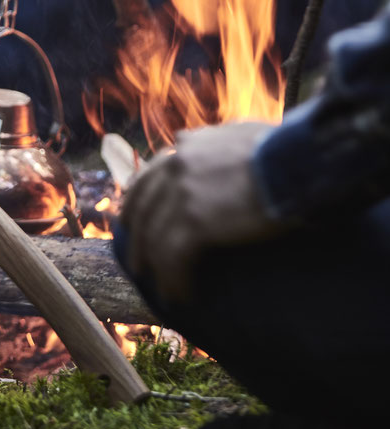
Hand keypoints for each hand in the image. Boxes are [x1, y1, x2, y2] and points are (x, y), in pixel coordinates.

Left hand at [119, 121, 282, 302]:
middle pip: (144, 207)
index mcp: (188, 146)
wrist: (296, 161)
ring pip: (155, 238)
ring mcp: (182, 193)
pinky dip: (174, 280)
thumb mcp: (240, 132)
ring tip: (161, 289)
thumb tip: (198, 139)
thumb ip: (214, 139)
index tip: (132, 219)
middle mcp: (178, 165)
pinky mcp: (195, 222)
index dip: (137, 200)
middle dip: (137, 238)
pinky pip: (174, 258)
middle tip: (136, 262)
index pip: (150, 173)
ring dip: (156, 267)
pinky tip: (179, 296)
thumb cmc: (283, 148)